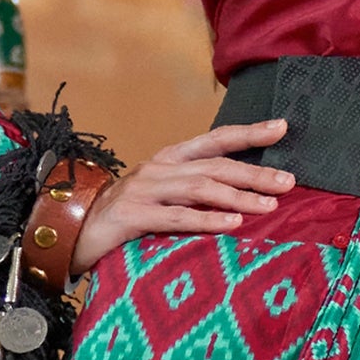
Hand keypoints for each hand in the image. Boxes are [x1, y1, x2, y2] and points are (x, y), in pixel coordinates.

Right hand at [70, 119, 292, 275]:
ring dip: (238, 196)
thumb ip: (194, 192)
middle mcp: (159, 169)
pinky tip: (232, 224)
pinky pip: (176, 217)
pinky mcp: (132, 216)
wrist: (72, 232)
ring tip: (268, 205)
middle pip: (215, 165)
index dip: (248, 133)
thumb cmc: (126, 217)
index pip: (214, 140)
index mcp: (169, 160)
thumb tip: (242, 194)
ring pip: (200, 188)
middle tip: (287, 181)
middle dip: (254, 172)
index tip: (282, 127)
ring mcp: (144, 190)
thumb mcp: (163, 196)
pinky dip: (207, 219)